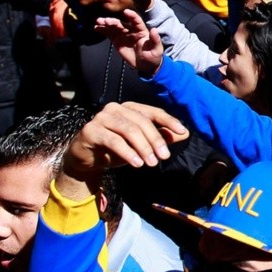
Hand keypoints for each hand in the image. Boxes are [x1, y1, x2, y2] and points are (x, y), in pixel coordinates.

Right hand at [63, 101, 188, 175]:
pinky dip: (127, 152)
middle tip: (164, 156)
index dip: (168, 121)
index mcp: (129, 108)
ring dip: (143, 147)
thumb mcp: (141, 145)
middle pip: (141, 122)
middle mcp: (115, 108)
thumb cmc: (115, 150)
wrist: (86, 160)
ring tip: (151, 163)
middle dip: (155, 139)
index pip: (152, 112)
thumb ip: (161, 138)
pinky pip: (114, 141)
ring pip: (129, 130)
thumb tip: (185, 134)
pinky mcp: (91, 130)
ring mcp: (101, 117)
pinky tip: (137, 163)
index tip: (182, 131)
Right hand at [95, 8, 163, 74]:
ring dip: (106, 23)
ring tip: (98, 22)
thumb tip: (155, 30)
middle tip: (105, 21)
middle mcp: (131, 30)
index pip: (136, 20)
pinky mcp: (117, 40)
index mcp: (141, 30)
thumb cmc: (153, 56)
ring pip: (114, 27)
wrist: (146, 65)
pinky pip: (109, 34)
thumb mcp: (157, 49)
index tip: (125, 12)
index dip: (131, 16)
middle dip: (113, 21)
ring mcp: (123, 34)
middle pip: (121, 23)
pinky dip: (103, 30)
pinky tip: (96, 28)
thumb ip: (155, 40)